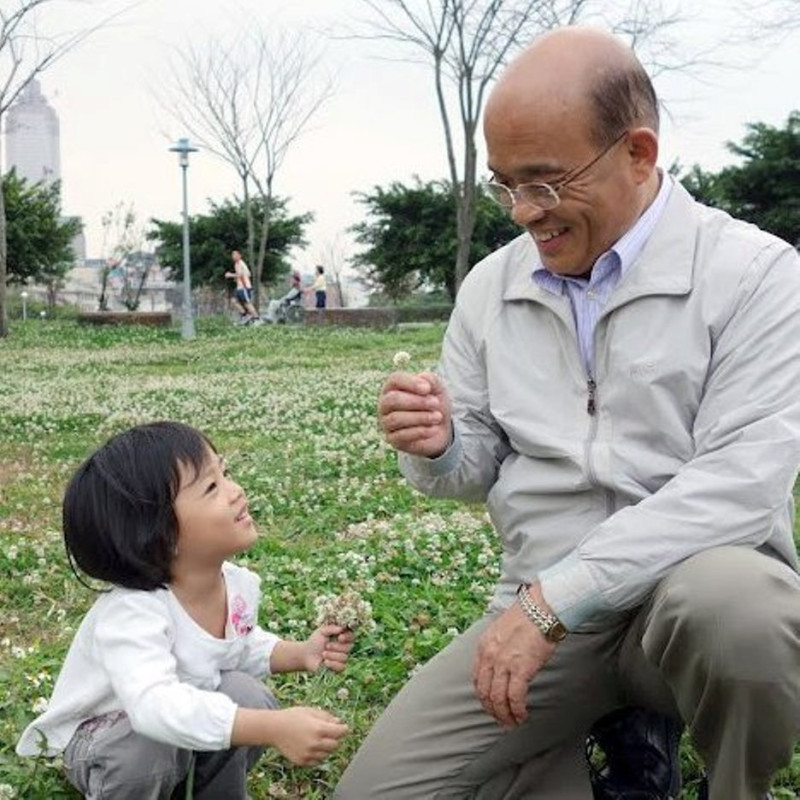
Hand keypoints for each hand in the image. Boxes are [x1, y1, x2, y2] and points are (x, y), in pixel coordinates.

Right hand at [271, 707, 347, 765]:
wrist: (274, 728)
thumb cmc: (293, 717)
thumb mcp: (311, 711)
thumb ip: (327, 717)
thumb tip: (340, 722)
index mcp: (319, 729)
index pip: (341, 732)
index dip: (344, 729)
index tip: (343, 727)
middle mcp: (315, 743)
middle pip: (336, 745)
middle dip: (335, 738)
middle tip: (329, 732)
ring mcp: (308, 754)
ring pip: (327, 754)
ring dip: (326, 747)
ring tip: (316, 738)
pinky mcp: (302, 761)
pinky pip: (317, 761)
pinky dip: (317, 755)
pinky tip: (310, 746)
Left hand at [303, 625, 354, 672]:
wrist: (306, 655)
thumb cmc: (315, 641)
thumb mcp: (321, 631)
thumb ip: (331, 628)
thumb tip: (341, 628)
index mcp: (342, 637)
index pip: (352, 636)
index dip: (348, 637)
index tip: (340, 637)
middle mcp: (344, 647)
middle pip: (349, 647)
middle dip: (337, 647)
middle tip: (326, 646)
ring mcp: (342, 658)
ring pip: (344, 657)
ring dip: (332, 655)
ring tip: (323, 654)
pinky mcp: (339, 668)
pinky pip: (342, 667)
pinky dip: (332, 664)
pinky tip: (325, 662)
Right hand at [378, 371, 451, 457]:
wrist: (440, 429)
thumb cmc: (434, 405)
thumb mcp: (437, 389)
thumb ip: (431, 380)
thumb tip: (423, 378)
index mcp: (393, 387)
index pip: (395, 380)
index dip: (411, 383)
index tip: (428, 389)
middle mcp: (385, 404)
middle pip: (393, 399)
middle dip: (417, 402)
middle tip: (436, 403)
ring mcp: (386, 422)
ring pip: (396, 418)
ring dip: (421, 417)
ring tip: (438, 417)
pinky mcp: (392, 439)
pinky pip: (401, 435)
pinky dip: (420, 431)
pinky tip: (433, 429)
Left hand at [472, 585, 556, 727]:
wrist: (541, 608)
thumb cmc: (527, 617)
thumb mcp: (501, 631)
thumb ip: (497, 649)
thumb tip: (501, 667)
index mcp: (483, 646)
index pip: (477, 679)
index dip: (484, 697)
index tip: (491, 706)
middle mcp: (489, 656)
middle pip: (485, 693)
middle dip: (493, 711)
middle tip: (502, 721)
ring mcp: (504, 663)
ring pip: (498, 699)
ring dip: (505, 715)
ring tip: (513, 723)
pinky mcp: (521, 669)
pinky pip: (515, 698)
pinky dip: (517, 711)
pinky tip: (522, 715)